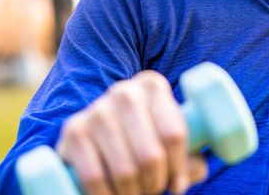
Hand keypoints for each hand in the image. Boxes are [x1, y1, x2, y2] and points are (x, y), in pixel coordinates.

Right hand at [56, 70, 208, 194]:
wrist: (96, 133)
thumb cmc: (143, 138)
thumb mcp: (167, 140)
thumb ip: (189, 155)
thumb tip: (196, 170)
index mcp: (153, 86)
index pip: (173, 134)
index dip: (178, 168)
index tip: (177, 185)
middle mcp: (124, 92)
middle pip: (151, 155)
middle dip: (155, 184)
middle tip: (154, 191)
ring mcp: (96, 110)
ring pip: (125, 170)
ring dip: (133, 193)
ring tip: (135, 194)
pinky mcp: (72, 131)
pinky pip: (94, 177)